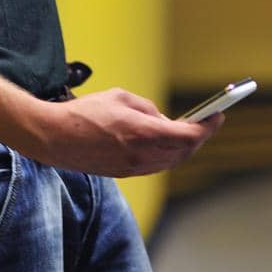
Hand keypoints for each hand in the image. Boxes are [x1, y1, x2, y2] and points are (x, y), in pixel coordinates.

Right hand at [19, 88, 224, 176]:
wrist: (53, 138)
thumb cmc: (84, 113)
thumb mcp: (120, 97)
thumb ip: (147, 109)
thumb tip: (162, 120)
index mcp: (143, 133)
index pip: (189, 135)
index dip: (208, 126)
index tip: (217, 115)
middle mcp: (142, 155)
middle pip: (185, 151)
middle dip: (199, 137)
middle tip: (207, 122)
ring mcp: (133, 168)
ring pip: (172, 161)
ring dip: (184, 147)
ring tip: (187, 132)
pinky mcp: (124, 173)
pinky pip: (156, 166)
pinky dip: (167, 154)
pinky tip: (165, 143)